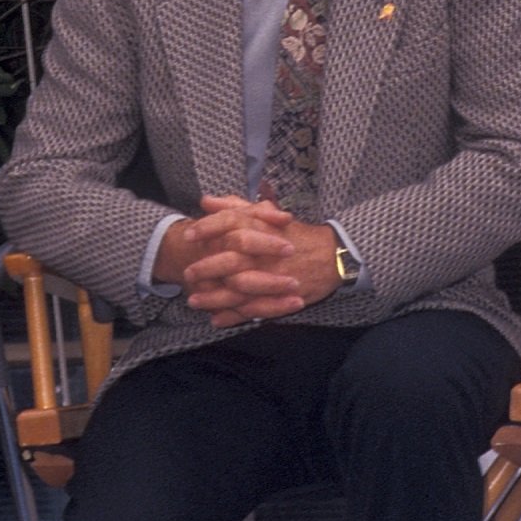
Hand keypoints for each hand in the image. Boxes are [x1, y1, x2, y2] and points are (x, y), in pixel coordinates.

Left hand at [201, 217, 341, 326]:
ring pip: (240, 289)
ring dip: (214, 297)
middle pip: (231, 259)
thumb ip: (235, 207)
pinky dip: (235, 316)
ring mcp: (274, 276)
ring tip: (193, 301)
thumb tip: (205, 201)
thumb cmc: (294, 234)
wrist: (333, 255)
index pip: (231, 223)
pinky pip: (255, 309)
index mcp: (262, 228)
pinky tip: (216, 319)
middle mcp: (266, 252)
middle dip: (206, 268)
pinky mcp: (281, 297)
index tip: (187, 235)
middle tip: (187, 274)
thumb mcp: (266, 214)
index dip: (207, 228)